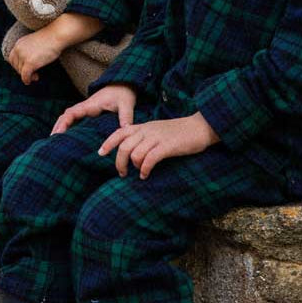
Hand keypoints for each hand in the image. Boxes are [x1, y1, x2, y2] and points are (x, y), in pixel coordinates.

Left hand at [8, 25, 63, 84]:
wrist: (56, 35)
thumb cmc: (50, 38)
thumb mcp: (34, 42)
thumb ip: (28, 50)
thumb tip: (28, 64)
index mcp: (18, 43)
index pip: (12, 58)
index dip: (17, 65)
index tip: (24, 69)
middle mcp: (18, 49)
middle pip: (15, 65)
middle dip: (22, 71)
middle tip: (32, 74)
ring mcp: (23, 56)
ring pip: (20, 71)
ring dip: (27, 76)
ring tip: (36, 76)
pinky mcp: (30, 63)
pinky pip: (25, 75)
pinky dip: (27, 80)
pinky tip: (32, 80)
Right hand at [51, 84, 135, 134]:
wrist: (123, 85)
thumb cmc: (123, 94)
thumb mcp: (126, 105)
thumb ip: (126, 117)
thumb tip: (125, 130)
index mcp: (90, 105)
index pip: (72, 113)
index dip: (63, 123)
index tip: (57, 133)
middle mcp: (84, 107)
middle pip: (65, 116)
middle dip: (57, 126)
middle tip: (51, 140)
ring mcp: (85, 110)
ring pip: (68, 117)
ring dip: (60, 126)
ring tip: (54, 140)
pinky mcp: (88, 112)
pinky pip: (74, 119)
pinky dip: (67, 126)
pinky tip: (65, 136)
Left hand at [98, 112, 219, 179]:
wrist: (201, 127)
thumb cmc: (180, 132)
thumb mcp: (158, 130)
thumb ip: (144, 137)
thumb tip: (132, 151)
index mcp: (143, 127)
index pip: (119, 132)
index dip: (108, 143)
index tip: (101, 153)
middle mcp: (147, 131)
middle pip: (124, 146)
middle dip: (119, 162)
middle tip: (122, 173)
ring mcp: (157, 138)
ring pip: (135, 153)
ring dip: (134, 166)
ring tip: (138, 173)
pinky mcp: (167, 147)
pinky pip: (150, 159)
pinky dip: (145, 169)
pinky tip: (146, 175)